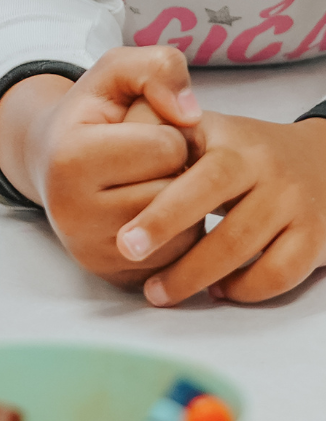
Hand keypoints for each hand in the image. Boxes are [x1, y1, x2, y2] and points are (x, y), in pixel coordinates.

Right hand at [0, 46, 204, 285]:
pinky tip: (153, 213)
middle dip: (177, 171)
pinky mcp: (108, 276)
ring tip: (150, 182)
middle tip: (148, 159)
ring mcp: (88, 250)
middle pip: (174, 192)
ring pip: (180, 233)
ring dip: (183, 206)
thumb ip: (159, 68)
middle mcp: (72, 212)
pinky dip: (177, 238)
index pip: (166, 148)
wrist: (51, 161)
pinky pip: (174, 262)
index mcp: (70, 158)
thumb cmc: (91, 115)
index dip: (170, 133)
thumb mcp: (117, 71)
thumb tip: (192, 114)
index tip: (144, 129)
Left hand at [117, 111, 325, 305]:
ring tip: (161, 291)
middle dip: (180, 257)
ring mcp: (293, 205)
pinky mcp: (314, 238)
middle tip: (140, 277)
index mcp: (233, 144)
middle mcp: (267, 173)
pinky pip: (278, 273)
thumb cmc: (242, 149)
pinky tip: (218, 290)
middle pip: (225, 221)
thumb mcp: (205, 129)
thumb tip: (116, 150)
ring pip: (245, 251)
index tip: (125, 240)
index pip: (199, 179)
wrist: (321, 159)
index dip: (161, 213)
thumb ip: (162, 133)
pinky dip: (244, 289)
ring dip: (199, 277)